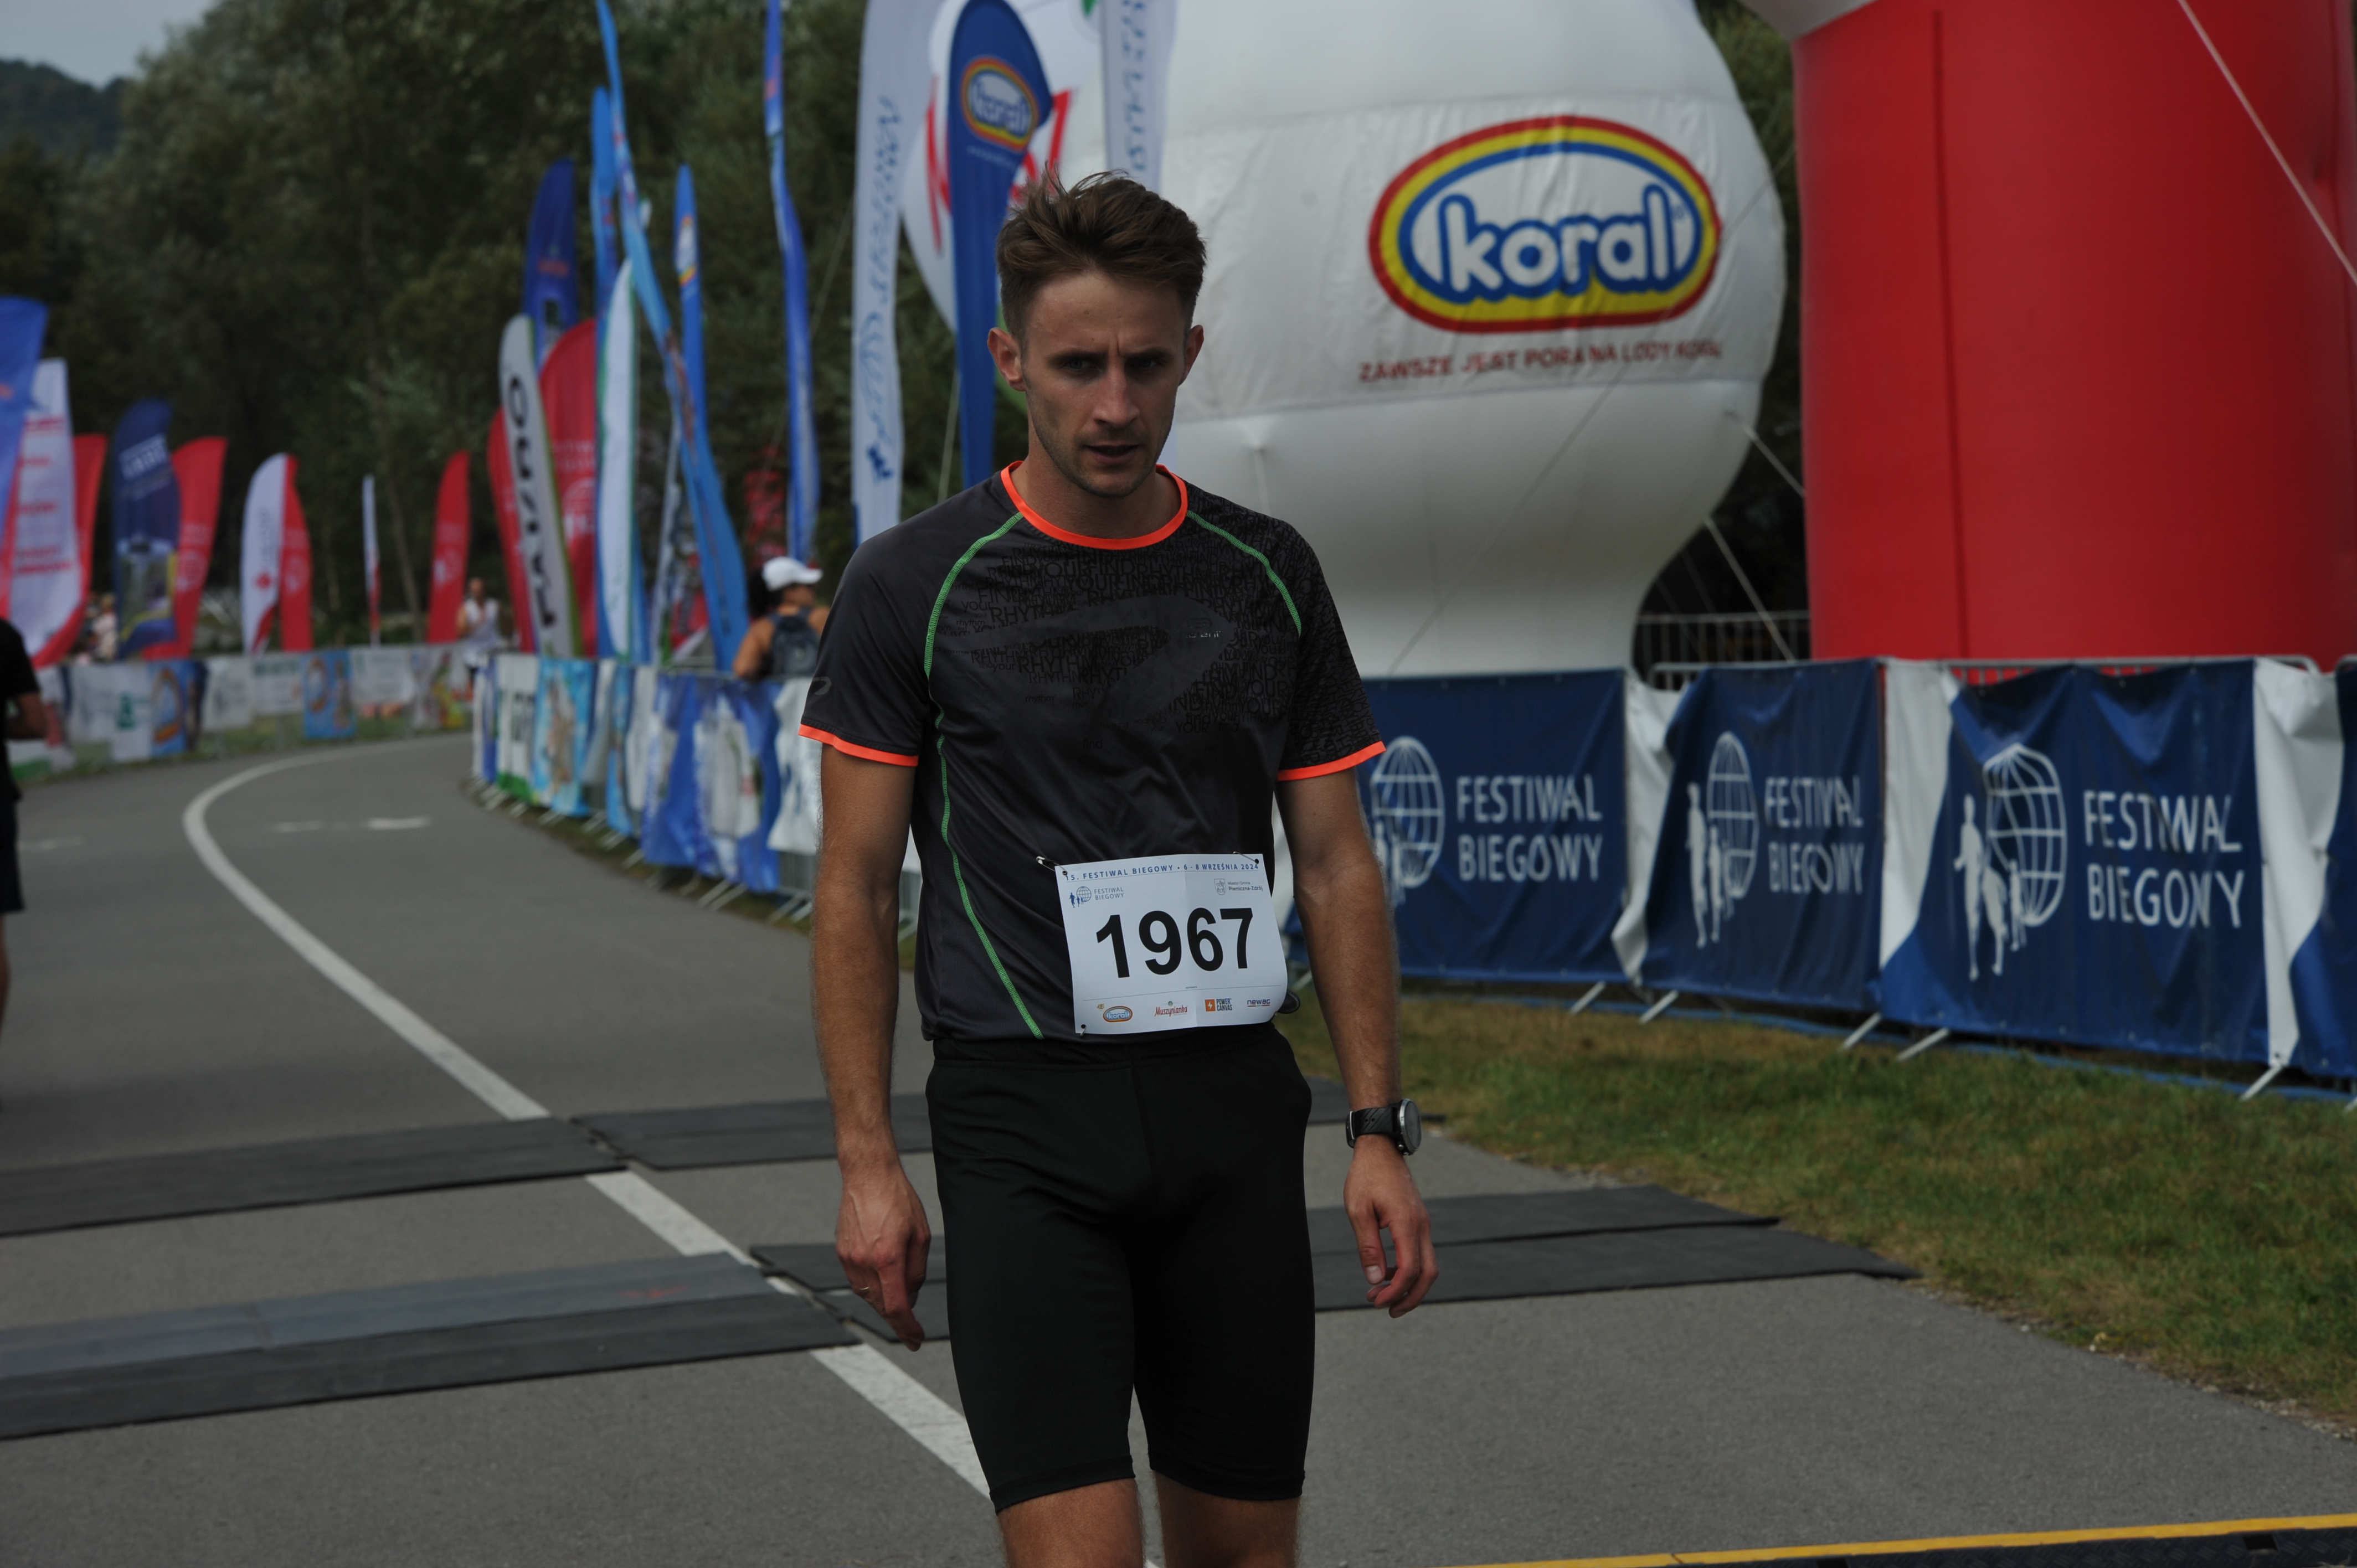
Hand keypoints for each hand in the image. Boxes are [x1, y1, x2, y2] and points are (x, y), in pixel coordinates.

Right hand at [835, 1161, 931, 1348]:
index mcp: (888, 1258)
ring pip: (867, 1296)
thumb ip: (916, 1271)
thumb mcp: (920, 1235)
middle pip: (880, 1306)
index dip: (907, 1329)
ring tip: (901, 1306)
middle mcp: (864, 1262)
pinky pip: (857, 1281)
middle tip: (912, 1332)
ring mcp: (850, 1258)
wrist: (868, 1176)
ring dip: (884, 1305)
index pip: (897, 1308)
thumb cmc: (898, 1200)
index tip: (916, 1340)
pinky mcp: (842, 1252)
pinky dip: (871, 1289)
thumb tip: (910, 1297)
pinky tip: (883, 1284)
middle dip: (898, 1321)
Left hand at [1343, 1138, 1434, 1315]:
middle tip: (1388, 1311)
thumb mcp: (1358, 1211)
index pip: (1409, 1269)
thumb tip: (1375, 1280)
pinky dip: (1409, 1269)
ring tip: (1383, 1296)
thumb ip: (1368, 1247)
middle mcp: (1421, 1225)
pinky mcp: (1419, 1221)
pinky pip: (1421, 1252)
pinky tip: (1386, 1272)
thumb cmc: (1366, 1177)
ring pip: (1428, 1264)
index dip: (1395, 1291)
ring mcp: (1423, 1223)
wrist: (1380, 1149)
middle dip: (1411, 1297)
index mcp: (1406, 1223)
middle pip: (1428, 1273)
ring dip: (1410, 1285)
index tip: (1376, 1302)